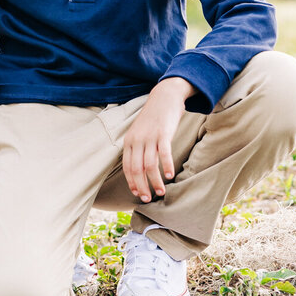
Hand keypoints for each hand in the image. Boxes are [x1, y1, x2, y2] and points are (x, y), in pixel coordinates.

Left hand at [121, 78, 193, 202]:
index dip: (131, 182)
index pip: (127, 167)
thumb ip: (137, 147)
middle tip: (147, 199)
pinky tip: (169, 176)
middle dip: (141, 187)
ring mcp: (150, 136)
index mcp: (129, 141)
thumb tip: (139, 168)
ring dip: (155, 181)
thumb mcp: (139, 132)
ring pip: (150, 165)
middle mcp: (137, 140)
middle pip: (136, 169)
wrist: (164, 97)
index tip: (136, 193)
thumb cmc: (153, 118)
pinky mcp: (163, 133)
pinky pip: (163, 153)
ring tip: (161, 192)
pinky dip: (166, 166)